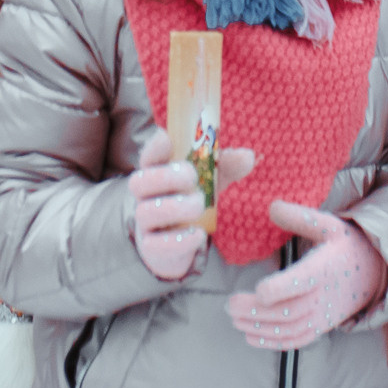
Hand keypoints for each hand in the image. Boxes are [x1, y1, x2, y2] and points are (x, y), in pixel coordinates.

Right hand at [130, 130, 254, 281]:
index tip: (167, 139)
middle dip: (165, 176)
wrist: (177, 243)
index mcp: (156, 174)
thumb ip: (225, 166)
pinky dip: (179, 239)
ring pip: (146, 213)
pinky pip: (155, 245)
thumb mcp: (208, 180)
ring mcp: (145, 223)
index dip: (153, 148)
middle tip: (191, 176)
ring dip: (175, 207)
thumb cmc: (190, 199)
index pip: (147, 157)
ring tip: (199, 204)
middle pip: (139, 183)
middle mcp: (145, 197)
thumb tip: (248, 156)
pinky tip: (198, 233)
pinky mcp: (151, 248)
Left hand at [226, 202, 387, 350]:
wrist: (374, 274)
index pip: (303, 282)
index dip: (281, 288)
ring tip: (233, 318)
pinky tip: (249, 336)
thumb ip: (301, 217)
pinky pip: (296, 341)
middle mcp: (324, 296)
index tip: (259, 289)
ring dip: (259, 327)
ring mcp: (323, 315)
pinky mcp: (320, 327)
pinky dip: (272, 343)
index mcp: (325, 268)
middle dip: (256, 311)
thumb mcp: (329, 225)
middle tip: (229, 304)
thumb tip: (271, 206)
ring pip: (288, 329)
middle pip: (288, 311)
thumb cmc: (346, 246)